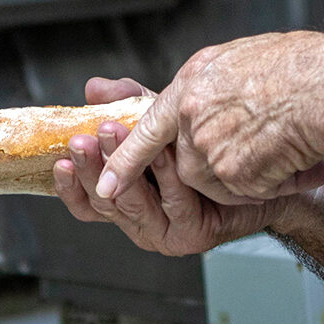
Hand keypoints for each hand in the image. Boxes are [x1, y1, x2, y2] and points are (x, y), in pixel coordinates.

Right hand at [49, 77, 278, 256]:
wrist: (263, 170)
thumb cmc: (209, 147)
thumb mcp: (162, 121)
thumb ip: (127, 105)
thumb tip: (92, 88)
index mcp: (126, 202)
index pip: (85, 201)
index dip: (70, 183)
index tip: (60, 157)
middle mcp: (141, 223)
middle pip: (104, 203)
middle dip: (92, 167)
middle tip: (82, 139)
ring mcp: (166, 233)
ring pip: (133, 205)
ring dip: (122, 167)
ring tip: (112, 134)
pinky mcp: (193, 234)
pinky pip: (174, 202)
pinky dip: (166, 174)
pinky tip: (164, 149)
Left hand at [95, 35, 323, 207]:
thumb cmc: (305, 70)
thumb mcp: (241, 60)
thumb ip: (204, 86)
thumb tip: (151, 98)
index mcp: (193, 80)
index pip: (147, 126)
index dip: (126, 160)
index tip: (107, 186)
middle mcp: (191, 111)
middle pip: (186, 162)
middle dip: (215, 170)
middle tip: (251, 156)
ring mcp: (207, 142)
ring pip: (214, 181)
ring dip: (249, 177)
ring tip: (283, 149)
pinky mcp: (230, 171)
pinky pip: (244, 193)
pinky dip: (271, 184)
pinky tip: (293, 160)